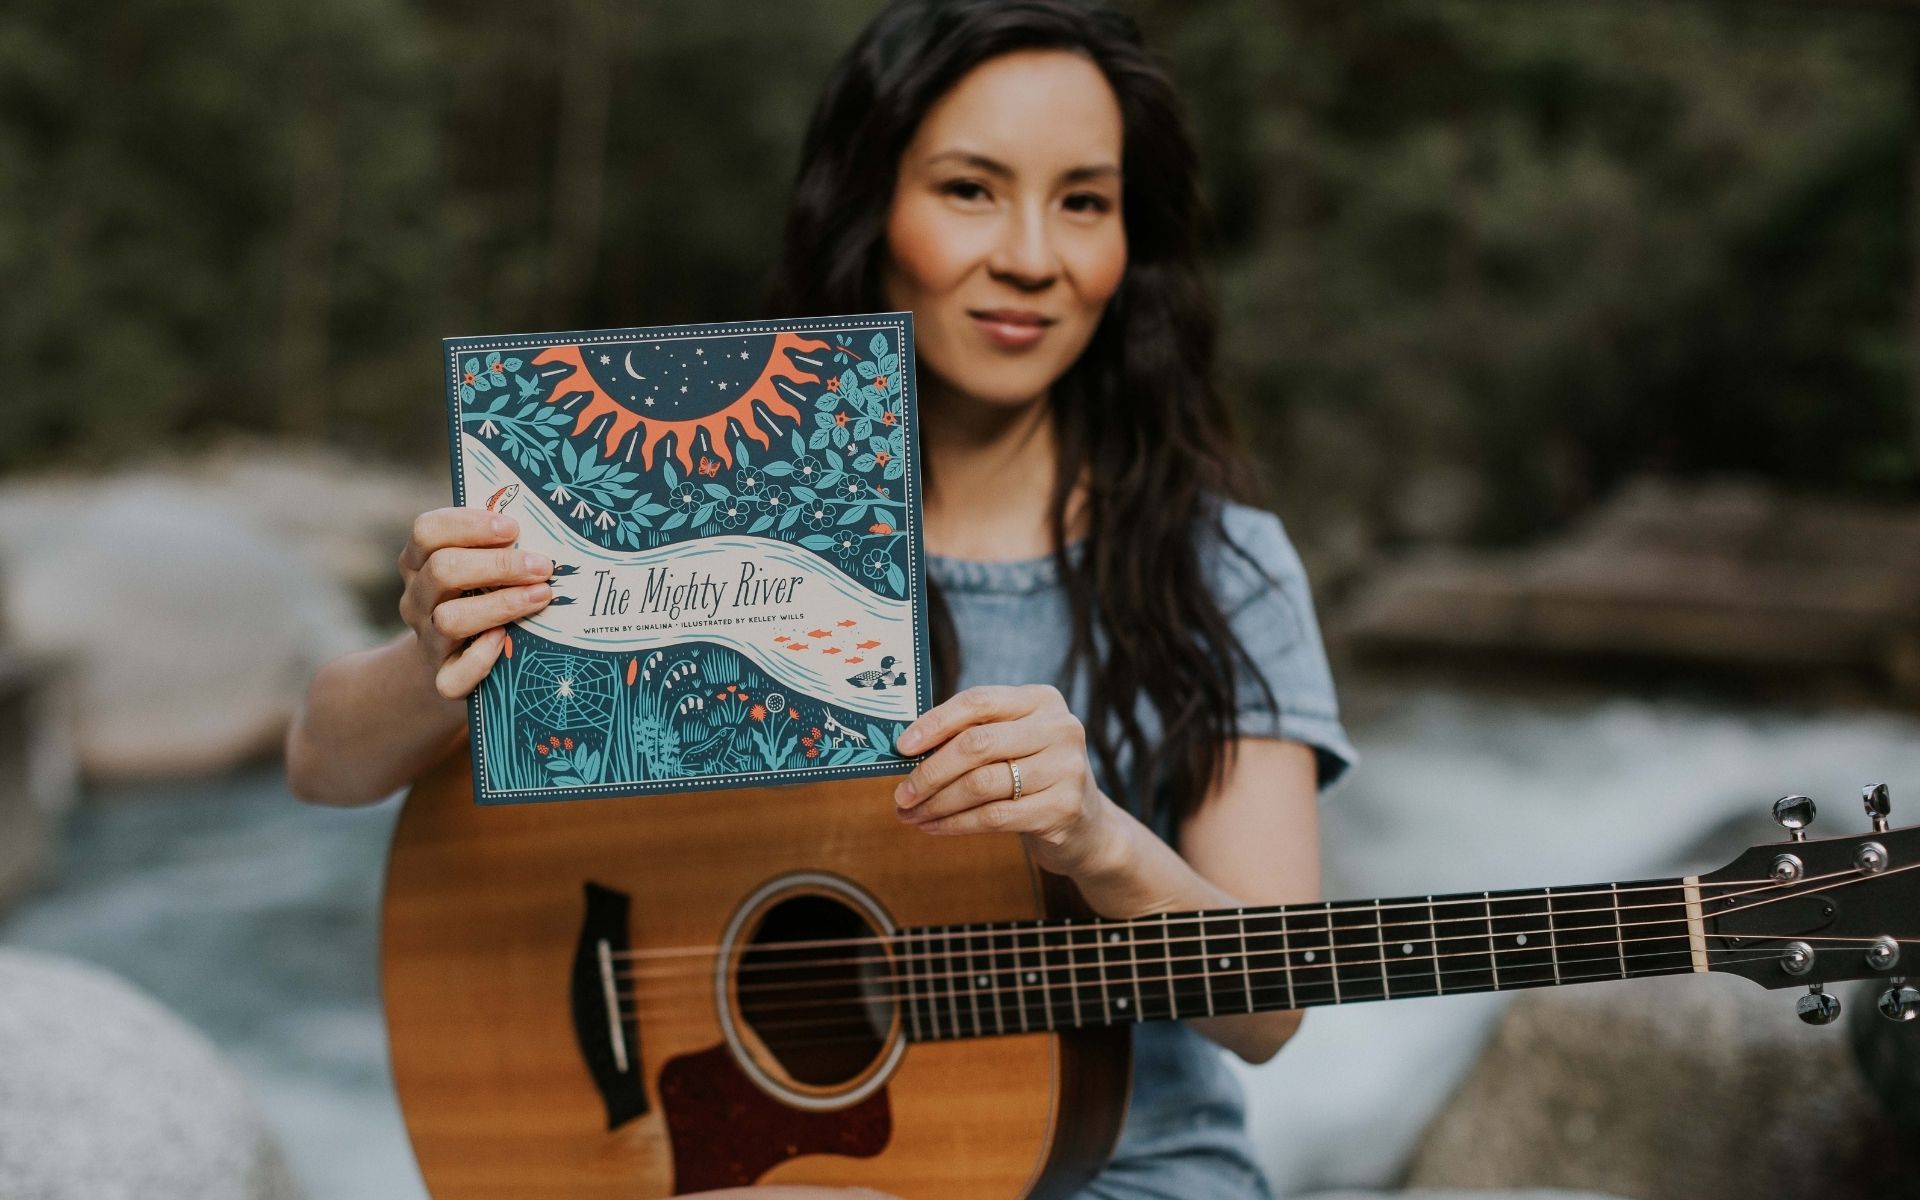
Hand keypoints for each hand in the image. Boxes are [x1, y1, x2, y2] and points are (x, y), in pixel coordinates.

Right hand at [397, 506, 552, 700]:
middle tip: (542, 566)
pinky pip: (453, 676)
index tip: (513, 527)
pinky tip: (506, 641)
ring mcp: (427, 639)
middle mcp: (417, 598)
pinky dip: (482, 658)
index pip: (427, 531)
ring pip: (448, 620)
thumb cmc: (477, 597)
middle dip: (497, 565)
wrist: (452, 660)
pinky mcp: (442, 677)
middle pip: (441, 570)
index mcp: (419, 561)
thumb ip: (498, 546)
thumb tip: (546, 527)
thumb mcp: (477, 566)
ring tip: (540, 595)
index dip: (468, 525)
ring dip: (499, 605)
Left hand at [891, 684, 1117, 877]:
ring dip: (937, 803)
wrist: (1086, 826)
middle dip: (930, 771)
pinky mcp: (1063, 808)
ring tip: (911, 814)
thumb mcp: (1012, 743)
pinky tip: (934, 828)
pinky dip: (955, 824)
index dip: (935, 722)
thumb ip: (972, 736)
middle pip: (977, 744)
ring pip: (981, 784)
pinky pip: (994, 816)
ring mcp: (1065, 768)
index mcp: (1042, 700)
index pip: (978, 701)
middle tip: (901, 794)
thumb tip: (907, 749)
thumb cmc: (1032, 777)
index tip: (901, 746)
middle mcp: (1060, 728)